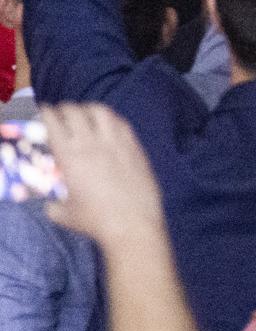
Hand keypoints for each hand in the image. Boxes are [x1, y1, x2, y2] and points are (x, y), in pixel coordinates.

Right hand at [43, 103, 165, 252]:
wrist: (132, 222)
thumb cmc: (95, 220)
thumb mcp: (64, 214)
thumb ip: (53, 204)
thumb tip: (52, 203)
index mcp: (70, 156)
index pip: (54, 124)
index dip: (47, 113)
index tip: (44, 110)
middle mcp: (92, 143)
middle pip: (76, 111)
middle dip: (65, 108)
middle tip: (62, 111)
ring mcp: (116, 142)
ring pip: (101, 111)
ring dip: (89, 108)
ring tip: (85, 113)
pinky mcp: (135, 146)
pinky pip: (122, 122)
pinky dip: (111, 118)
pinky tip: (109, 124)